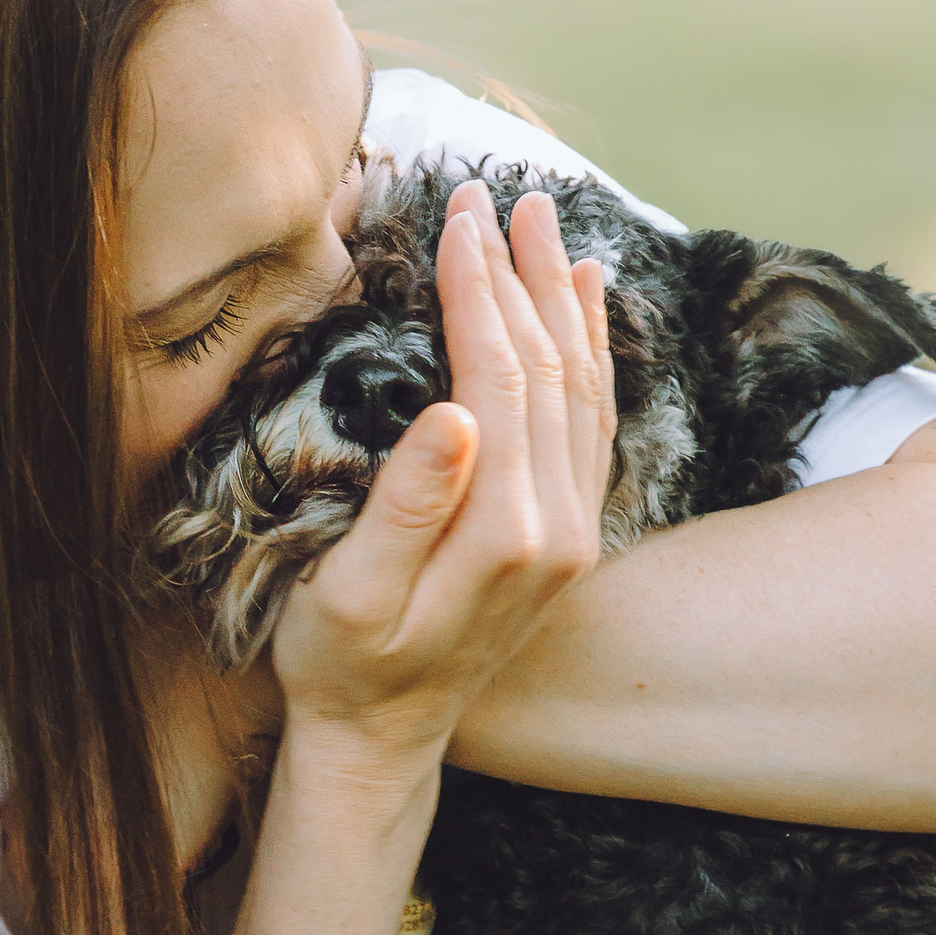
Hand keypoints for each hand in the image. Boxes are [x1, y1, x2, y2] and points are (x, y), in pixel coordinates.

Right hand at [270, 181, 616, 772]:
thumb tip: (456, 413)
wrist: (383, 741)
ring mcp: (575, 535)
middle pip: (551, 369)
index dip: (479, 290)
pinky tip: (582, 299)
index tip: (455, 216)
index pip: (501, 377)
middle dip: (522, 273)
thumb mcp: (347, 596)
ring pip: (584, 388)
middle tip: (495, 193)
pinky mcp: (572, 537)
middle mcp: (561, 530)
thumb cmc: (340, 668)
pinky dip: (591, 352)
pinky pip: (594, 423)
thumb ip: (407, 507)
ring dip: (563, 298)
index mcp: (506, 534)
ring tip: (543, 222)